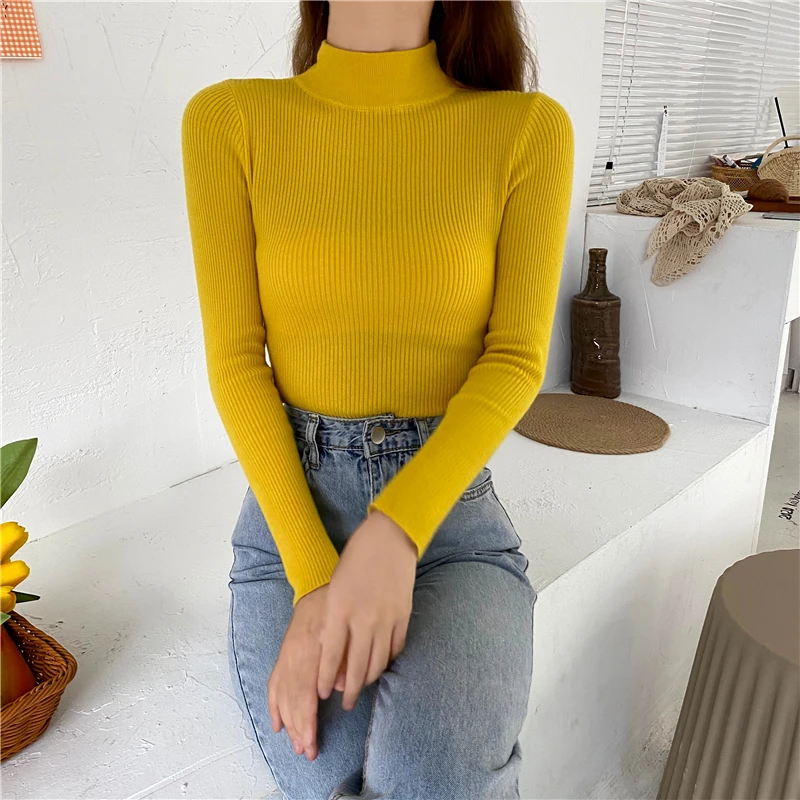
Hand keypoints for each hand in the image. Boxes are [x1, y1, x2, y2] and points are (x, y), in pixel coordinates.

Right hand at [268, 584, 330, 760]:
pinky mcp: (283, 655)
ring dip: (288, 723)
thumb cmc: (336, 607)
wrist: (317, 585)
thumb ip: (342, 657)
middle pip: (292, 700)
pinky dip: (274, 706)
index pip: (304, 694)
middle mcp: (294, 655)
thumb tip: (340, 688)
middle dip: (299, 729)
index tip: (313, 741)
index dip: (307, 720)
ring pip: (282, 696)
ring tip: (297, 744)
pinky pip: (274, 684)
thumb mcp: (344, 628)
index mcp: (309, 650)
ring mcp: (285, 655)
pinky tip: (277, 724)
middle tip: (308, 751)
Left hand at [317, 510, 416, 709]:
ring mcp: (386, 619)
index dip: (324, 678)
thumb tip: (331, 650)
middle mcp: (363, 619)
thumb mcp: (335, 588)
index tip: (320, 693)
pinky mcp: (403, 616)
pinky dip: (388, 661)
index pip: (330, 656)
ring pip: (377, 662)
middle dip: (348, 691)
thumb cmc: (356, 557)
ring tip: (362, 687)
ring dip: (368, 680)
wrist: (390, 537)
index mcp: (340, 610)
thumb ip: (332, 619)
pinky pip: (395, 648)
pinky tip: (382, 665)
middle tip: (345, 703)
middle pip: (355, 667)